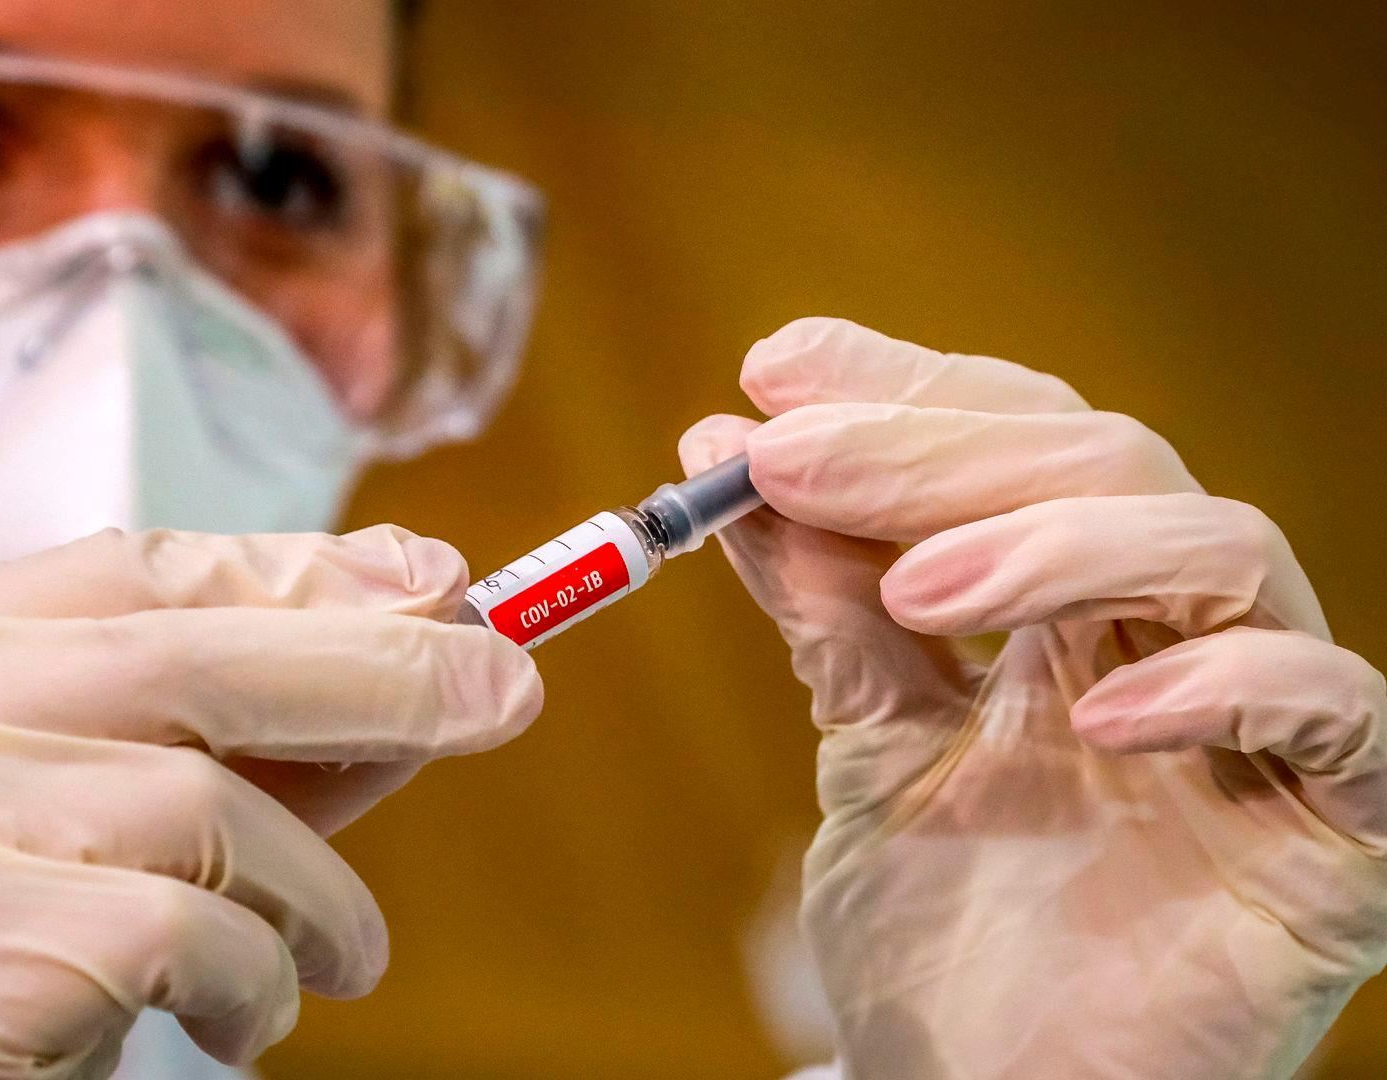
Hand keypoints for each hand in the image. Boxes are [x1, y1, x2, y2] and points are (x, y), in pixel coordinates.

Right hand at [0, 526, 541, 1078]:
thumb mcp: (99, 821)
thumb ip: (238, 739)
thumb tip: (428, 643)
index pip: (130, 569)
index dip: (297, 571)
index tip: (434, 580)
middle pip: (189, 657)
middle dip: (375, 671)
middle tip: (506, 689)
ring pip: (209, 811)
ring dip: (317, 897)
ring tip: (332, 956)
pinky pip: (186, 938)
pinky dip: (253, 984)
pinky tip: (231, 1022)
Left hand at [683, 318, 1386, 1079]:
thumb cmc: (944, 943)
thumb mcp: (866, 746)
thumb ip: (825, 607)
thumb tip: (724, 453)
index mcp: (1073, 609)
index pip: (1019, 437)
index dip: (910, 388)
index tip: (772, 369)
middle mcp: (1175, 638)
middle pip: (1108, 461)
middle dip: (940, 448)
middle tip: (794, 456)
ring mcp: (1266, 726)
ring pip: (1222, 545)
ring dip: (1057, 541)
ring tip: (919, 588)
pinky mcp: (1345, 831)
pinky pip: (1336, 706)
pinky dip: (1221, 682)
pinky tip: (1094, 713)